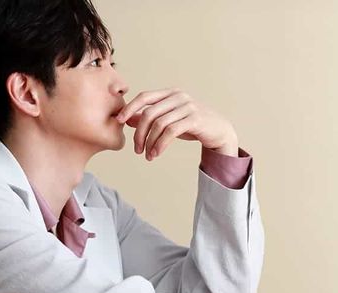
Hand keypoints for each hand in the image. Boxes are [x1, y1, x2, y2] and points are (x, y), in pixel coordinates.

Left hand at [115, 87, 237, 160]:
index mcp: (170, 93)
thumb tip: (128, 119)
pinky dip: (160, 144)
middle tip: (136, 149)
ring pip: (159, 123)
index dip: (130, 108)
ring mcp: (188, 106)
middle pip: (149, 113)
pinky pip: (171, 131)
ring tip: (147, 155)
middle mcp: (178, 96)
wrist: (219, 131)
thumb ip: (151, 117)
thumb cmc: (192, 125)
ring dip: (150, 142)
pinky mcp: (195, 119)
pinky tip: (156, 153)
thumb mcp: (170, 120)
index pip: (144, 97)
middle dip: (139, 133)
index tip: (118, 121)